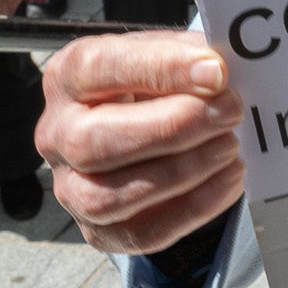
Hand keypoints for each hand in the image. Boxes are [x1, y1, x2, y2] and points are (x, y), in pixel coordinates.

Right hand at [36, 32, 247, 252]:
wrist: (147, 136)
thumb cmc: (153, 89)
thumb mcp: (164, 55)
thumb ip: (187, 54)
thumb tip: (221, 69)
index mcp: (67, 78)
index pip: (96, 68)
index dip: (158, 69)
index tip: (215, 71)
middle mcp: (57, 134)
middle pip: (94, 141)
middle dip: (172, 127)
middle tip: (229, 111)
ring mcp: (71, 188)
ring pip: (110, 196)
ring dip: (182, 171)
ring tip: (230, 146)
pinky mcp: (99, 231)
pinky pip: (141, 233)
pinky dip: (193, 208)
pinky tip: (230, 179)